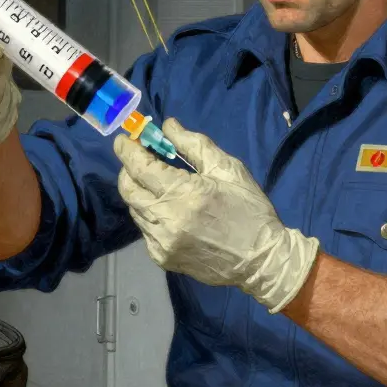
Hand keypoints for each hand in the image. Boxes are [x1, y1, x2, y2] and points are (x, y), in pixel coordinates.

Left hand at [113, 118, 320, 313]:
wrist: (262, 260)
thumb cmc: (249, 209)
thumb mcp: (228, 168)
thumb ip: (194, 144)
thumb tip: (167, 126)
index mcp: (184, 193)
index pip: (140, 167)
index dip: (127, 150)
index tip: (124, 139)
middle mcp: (166, 220)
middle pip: (128, 189)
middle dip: (128, 170)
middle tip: (139, 159)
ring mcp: (162, 242)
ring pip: (134, 209)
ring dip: (139, 192)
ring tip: (156, 183)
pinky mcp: (162, 258)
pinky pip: (145, 230)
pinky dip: (150, 214)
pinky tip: (167, 209)